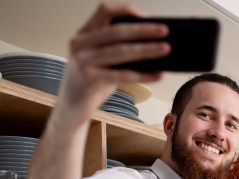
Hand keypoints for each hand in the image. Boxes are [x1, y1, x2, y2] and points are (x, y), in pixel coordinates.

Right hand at [60, 2, 170, 119]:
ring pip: (121, 51)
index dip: (126, 9)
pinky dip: (143, 75)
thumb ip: (116, 48)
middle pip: (117, 31)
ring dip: (147, 50)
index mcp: (83, 34)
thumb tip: (152, 44)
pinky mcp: (89, 80)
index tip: (146, 16)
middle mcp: (80, 44)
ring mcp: (82, 61)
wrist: (71, 107)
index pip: (104, 10)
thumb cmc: (91, 82)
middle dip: (143, 30)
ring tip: (165, 49)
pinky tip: (158, 75)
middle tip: (165, 31)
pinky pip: (122, 75)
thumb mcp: (99, 60)